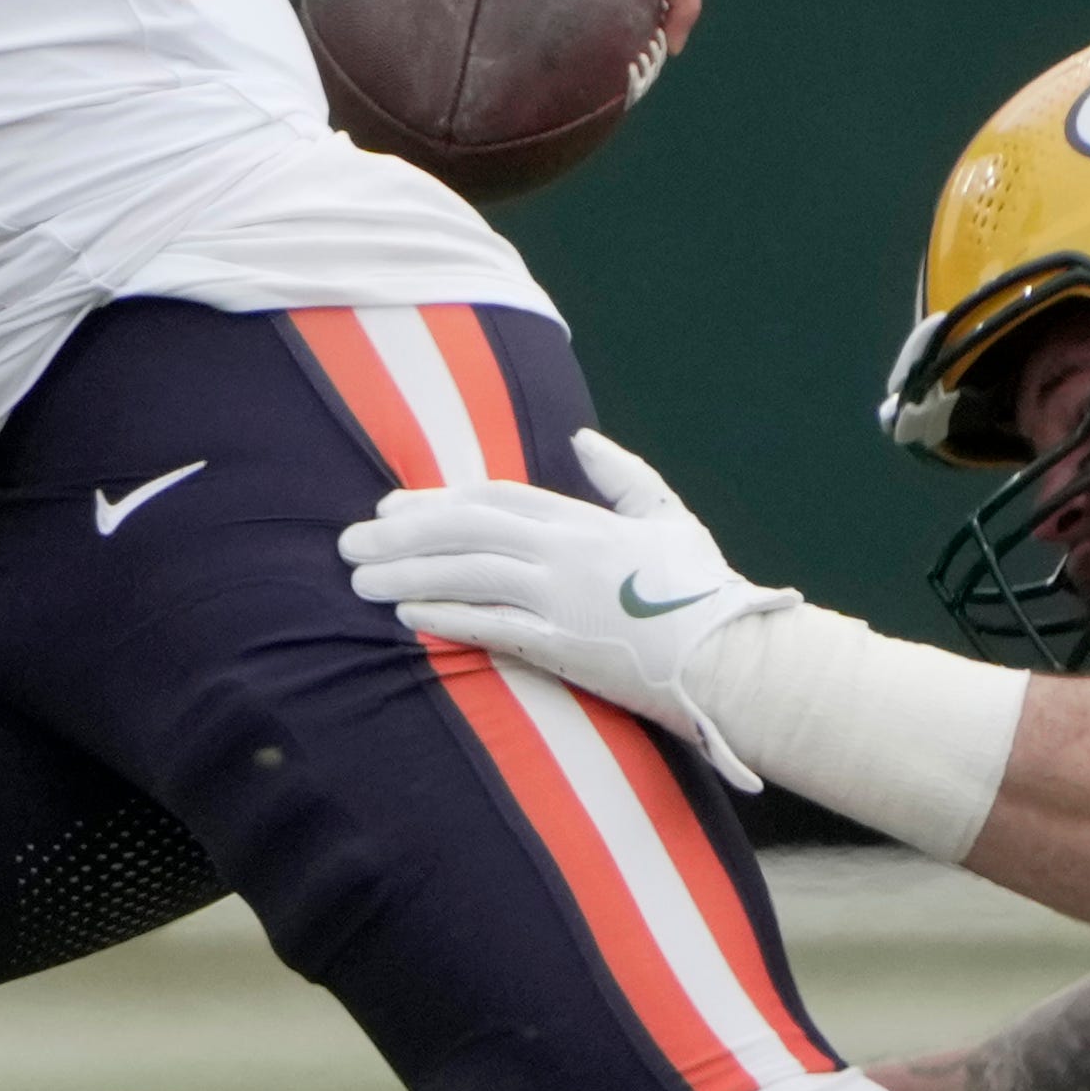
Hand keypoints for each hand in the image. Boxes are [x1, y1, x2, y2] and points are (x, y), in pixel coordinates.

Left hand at [342, 428, 782, 778]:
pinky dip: (447, 617)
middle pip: (467, 531)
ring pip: (469, 574)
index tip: (391, 507)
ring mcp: (564, 600)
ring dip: (407, 575)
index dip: (436, 501)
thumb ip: (624, 475)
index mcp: (587, 522)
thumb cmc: (708, 591)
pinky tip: (406, 614)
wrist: (739, 655)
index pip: (494, 499)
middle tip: (350, 543)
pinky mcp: (566, 648)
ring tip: (359, 581)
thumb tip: (582, 436)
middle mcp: (567, 554)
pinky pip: (493, 626)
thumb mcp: (670, 517)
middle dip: (402, 536)